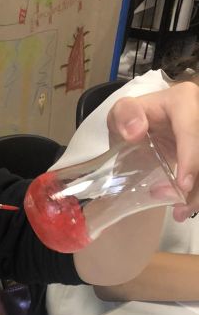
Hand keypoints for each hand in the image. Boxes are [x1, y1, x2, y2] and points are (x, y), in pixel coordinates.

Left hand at [106, 81, 198, 220]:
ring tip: (181, 213)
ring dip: (198, 193)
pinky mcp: (198, 153)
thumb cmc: (133, 118)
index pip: (191, 130)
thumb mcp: (121, 112)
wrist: (142, 127)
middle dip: (196, 183)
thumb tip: (136, 132)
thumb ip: (124, 114)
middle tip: (178, 207)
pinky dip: (196, 193)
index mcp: (183, 101)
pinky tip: (184, 208)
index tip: (183, 184)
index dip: (191, 158)